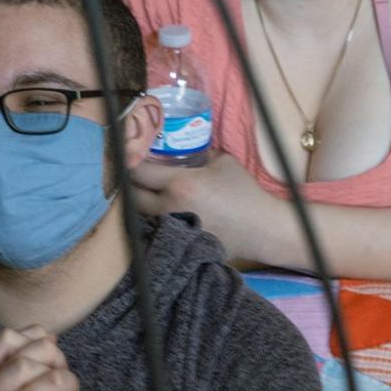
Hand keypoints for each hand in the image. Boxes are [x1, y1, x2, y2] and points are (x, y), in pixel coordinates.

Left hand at [128, 152, 258, 228]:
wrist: (259, 228)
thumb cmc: (243, 192)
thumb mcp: (223, 162)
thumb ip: (201, 154)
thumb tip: (187, 149)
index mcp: (179, 183)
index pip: (140, 170)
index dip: (131, 161)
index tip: (131, 155)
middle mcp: (169, 207)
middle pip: (132, 194)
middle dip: (131, 182)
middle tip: (135, 173)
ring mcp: (172, 227)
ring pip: (139, 214)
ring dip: (139, 201)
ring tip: (145, 191)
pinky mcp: (178, 240)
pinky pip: (154, 227)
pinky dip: (152, 218)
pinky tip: (160, 210)